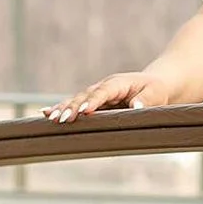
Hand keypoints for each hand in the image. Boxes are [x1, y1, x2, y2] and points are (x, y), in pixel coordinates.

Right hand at [44, 70, 171, 122]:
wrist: (154, 85)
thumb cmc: (156, 90)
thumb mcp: (156, 94)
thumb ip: (146, 100)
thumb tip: (136, 107)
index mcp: (117, 83)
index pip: (103, 92)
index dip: (93, 101)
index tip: (85, 111)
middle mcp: (102, 87)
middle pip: (84, 96)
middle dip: (73, 108)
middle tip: (63, 120)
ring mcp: (96, 95)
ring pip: (76, 100)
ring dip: (63, 109)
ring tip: (51, 118)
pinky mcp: (93, 102)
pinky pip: (75, 105)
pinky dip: (61, 108)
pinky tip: (46, 114)